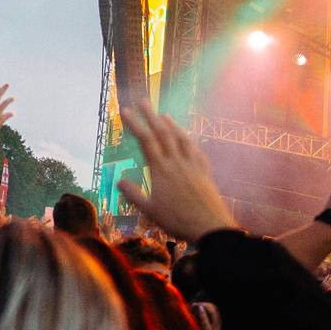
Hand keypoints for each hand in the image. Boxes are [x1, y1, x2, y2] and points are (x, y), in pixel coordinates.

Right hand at [118, 104, 238, 242]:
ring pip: (181, 138)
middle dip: (151, 115)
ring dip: (171, 124)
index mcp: (161, 170)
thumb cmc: (178, 220)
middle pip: (163, 133)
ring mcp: (193, 165)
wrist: (211, 228)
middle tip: (142, 101)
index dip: (135, 123)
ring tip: (163, 114)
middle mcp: (177, 162)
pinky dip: (189, 140)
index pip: (146, 140)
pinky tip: (187, 138)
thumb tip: (119, 180)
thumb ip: (133, 194)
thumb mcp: (150, 210)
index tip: (125, 110)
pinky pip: (196, 150)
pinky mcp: (205, 172)